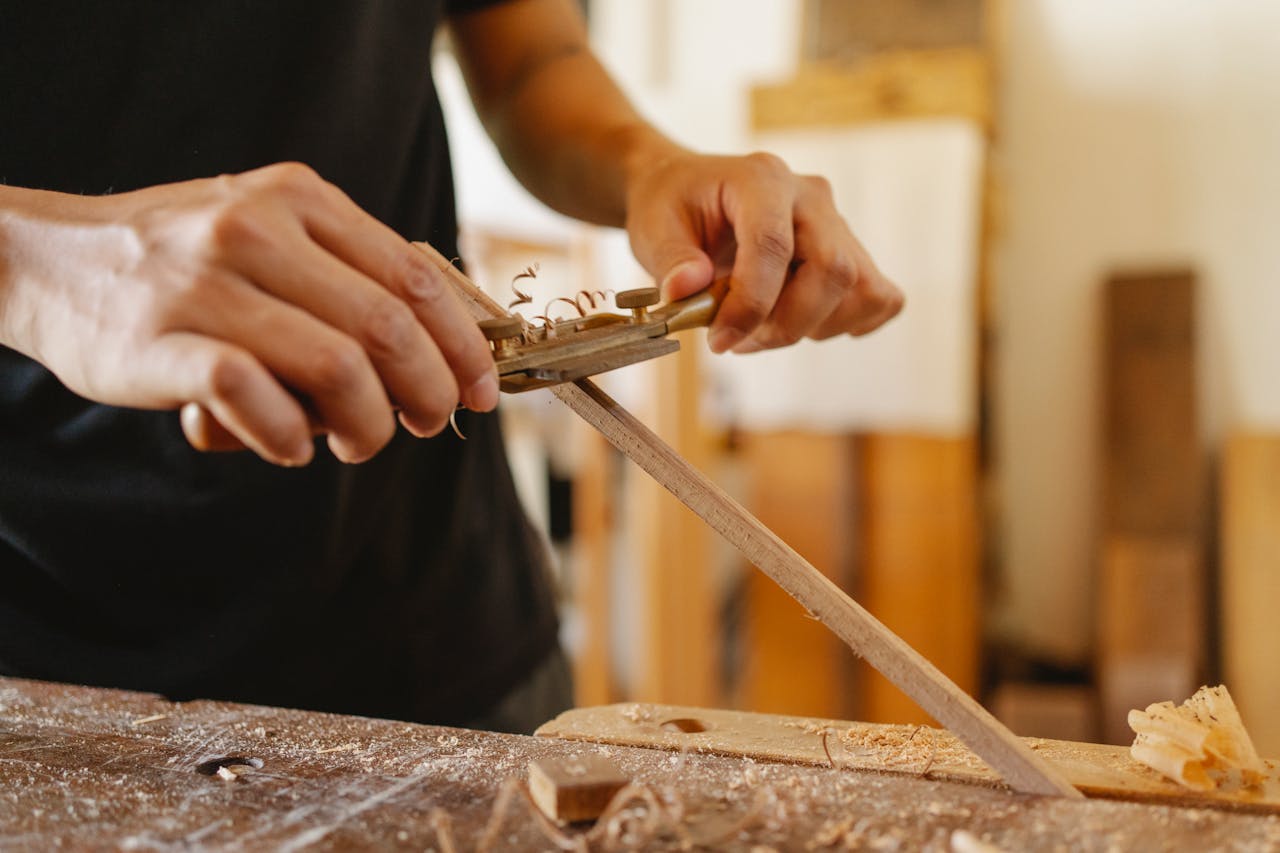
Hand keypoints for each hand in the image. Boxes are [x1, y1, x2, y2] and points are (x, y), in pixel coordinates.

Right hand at [0, 163, 497, 465]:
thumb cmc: (185, 260)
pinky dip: (285, 437)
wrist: (53, 260)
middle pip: (390, 327)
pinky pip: (253, 395)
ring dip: (367, 425)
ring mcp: (208, 281)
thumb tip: (445, 347)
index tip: (483, 394)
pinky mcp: (163, 340)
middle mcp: (260, 228)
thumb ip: (347, 272)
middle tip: (424, 426)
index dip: (464, 345)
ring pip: (337, 367)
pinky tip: (287, 448)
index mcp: (301, 198)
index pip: (417, 277)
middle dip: (428, 392)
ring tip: (353, 444)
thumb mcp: (270, 231)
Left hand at [624, 149, 903, 352]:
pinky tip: (802, 323)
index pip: (774, 245)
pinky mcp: (849, 251)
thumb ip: (671, 260)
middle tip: (738, 339)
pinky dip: (849, 322)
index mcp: (761, 179)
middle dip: (787, 323)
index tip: (720, 339)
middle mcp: (809, 196)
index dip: (751, 304)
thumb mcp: (653, 228)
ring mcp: (835, 223)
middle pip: (834, 269)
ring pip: (861, 288)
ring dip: (812, 327)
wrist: (688, 191)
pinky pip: (880, 296)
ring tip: (760, 330)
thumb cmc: (672, 206)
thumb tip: (688, 290)